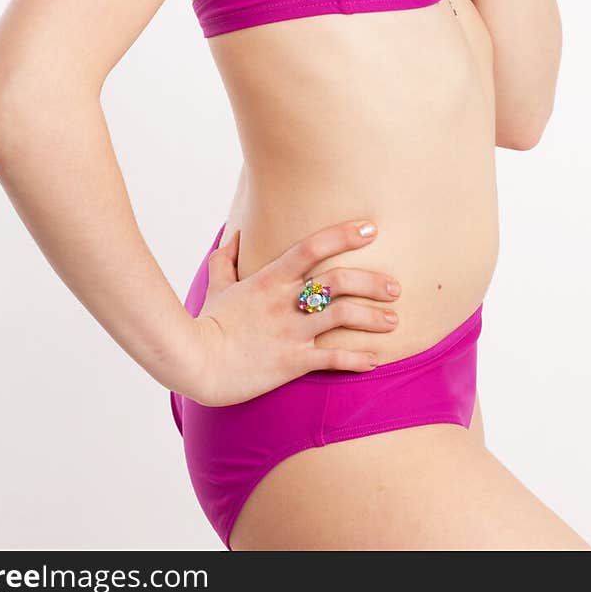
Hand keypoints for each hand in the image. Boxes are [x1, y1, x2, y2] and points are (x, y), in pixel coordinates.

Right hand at [186, 220, 401, 406]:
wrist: (196, 363)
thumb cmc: (207, 322)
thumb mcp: (217, 285)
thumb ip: (226, 258)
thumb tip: (234, 235)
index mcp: (270, 278)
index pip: (312, 247)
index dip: (343, 234)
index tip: (370, 228)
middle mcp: (286, 301)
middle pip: (338, 281)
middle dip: (372, 282)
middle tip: (395, 287)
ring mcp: (291, 331)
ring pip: (342, 317)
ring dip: (373, 318)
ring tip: (393, 320)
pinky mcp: (292, 362)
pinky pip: (332, 360)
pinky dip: (358, 360)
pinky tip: (376, 360)